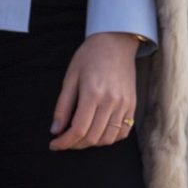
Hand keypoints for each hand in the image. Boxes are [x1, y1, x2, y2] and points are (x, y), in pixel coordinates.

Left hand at [49, 32, 138, 150]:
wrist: (116, 42)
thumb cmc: (90, 56)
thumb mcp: (70, 77)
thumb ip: (63, 106)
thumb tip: (55, 130)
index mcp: (92, 93)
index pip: (78, 129)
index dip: (64, 142)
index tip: (55, 144)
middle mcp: (111, 102)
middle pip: (93, 137)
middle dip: (75, 144)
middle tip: (65, 140)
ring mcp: (124, 105)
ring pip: (108, 138)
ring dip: (92, 143)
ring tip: (81, 137)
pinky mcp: (132, 105)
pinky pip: (123, 132)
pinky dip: (110, 138)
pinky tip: (99, 132)